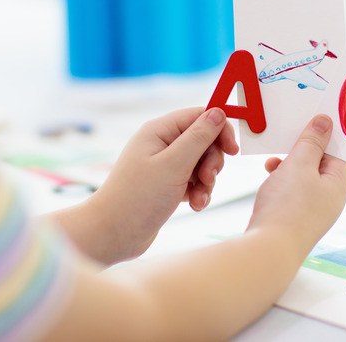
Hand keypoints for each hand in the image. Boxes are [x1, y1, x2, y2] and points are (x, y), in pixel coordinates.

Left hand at [77, 107, 238, 262]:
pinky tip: (195, 205)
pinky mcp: (167, 184)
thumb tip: (218, 112)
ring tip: (198, 198)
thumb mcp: (174, 165)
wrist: (112, 234)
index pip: (200, 116)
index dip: (219, 130)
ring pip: (202, 163)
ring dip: (207, 181)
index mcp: (159, 131)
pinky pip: (194, 181)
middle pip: (204, 141)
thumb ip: (199, 138)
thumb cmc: (137, 198)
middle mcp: (161, 144)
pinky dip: (199, 192)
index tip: (233, 151)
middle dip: (212, 161)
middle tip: (208, 178)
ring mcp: (164, 165)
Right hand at [248, 114, 345, 256]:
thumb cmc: (287, 206)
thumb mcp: (300, 165)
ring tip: (272, 162)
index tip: (311, 119)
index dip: (326, 135)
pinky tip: (268, 178)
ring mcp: (313, 210)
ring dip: (288, 165)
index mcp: (338, 184)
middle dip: (303, 149)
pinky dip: (281, 181)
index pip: (339, 152)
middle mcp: (330, 198)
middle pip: (321, 164)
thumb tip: (326, 122)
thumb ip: (312, 142)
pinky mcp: (295, 218)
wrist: (268, 250)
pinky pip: (292, 191)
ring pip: (304, 177)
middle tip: (286, 138)